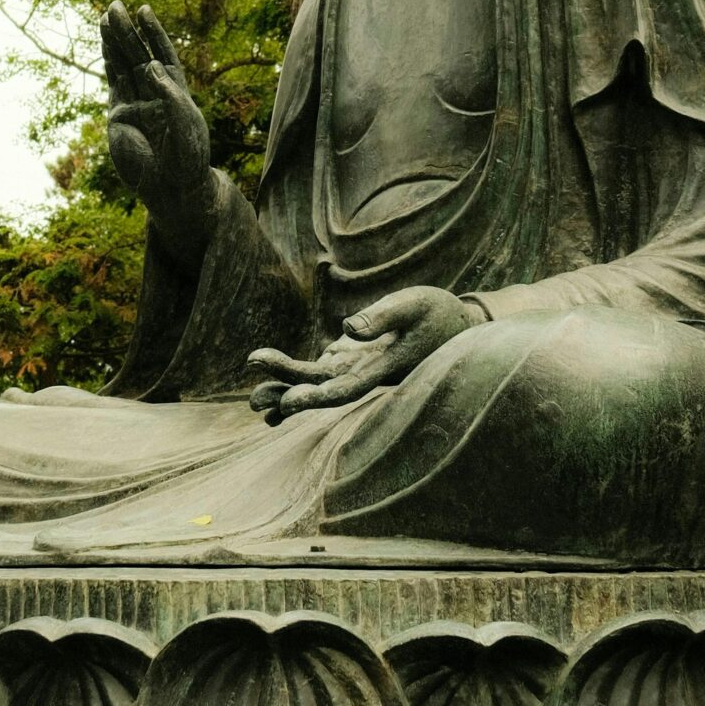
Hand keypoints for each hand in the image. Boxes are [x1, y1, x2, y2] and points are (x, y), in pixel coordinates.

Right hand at [101, 0, 215, 267]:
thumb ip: (168, 91)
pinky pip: (113, 85)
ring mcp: (135, 104)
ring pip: (123, 66)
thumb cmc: (186, 157)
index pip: (163, 55)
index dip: (153, 32)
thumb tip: (149, 65)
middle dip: (127, 31)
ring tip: (105, 17)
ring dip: (114, 42)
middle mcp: (155, 94)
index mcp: (176, 92)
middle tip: (114, 6)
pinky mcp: (119, 117)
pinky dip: (108, 65)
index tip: (143, 9)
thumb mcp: (185, 120)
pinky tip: (104, 48)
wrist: (172, 189)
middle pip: (139, 55)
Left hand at [249, 285, 481, 422]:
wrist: (452, 325)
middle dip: (289, 394)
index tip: (289, 402)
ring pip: (314, 382)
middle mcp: (365, 375)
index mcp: (383, 368)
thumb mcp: (414, 303)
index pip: (346, 387)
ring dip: (283, 389)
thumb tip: (347, 328)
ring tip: (252, 399)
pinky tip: (266, 393)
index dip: (317, 396)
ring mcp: (355, 368)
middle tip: (255, 399)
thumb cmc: (437, 312)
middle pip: (322, 390)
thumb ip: (382, 316)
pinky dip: (292, 380)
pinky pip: (315, 374)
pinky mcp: (348, 359)